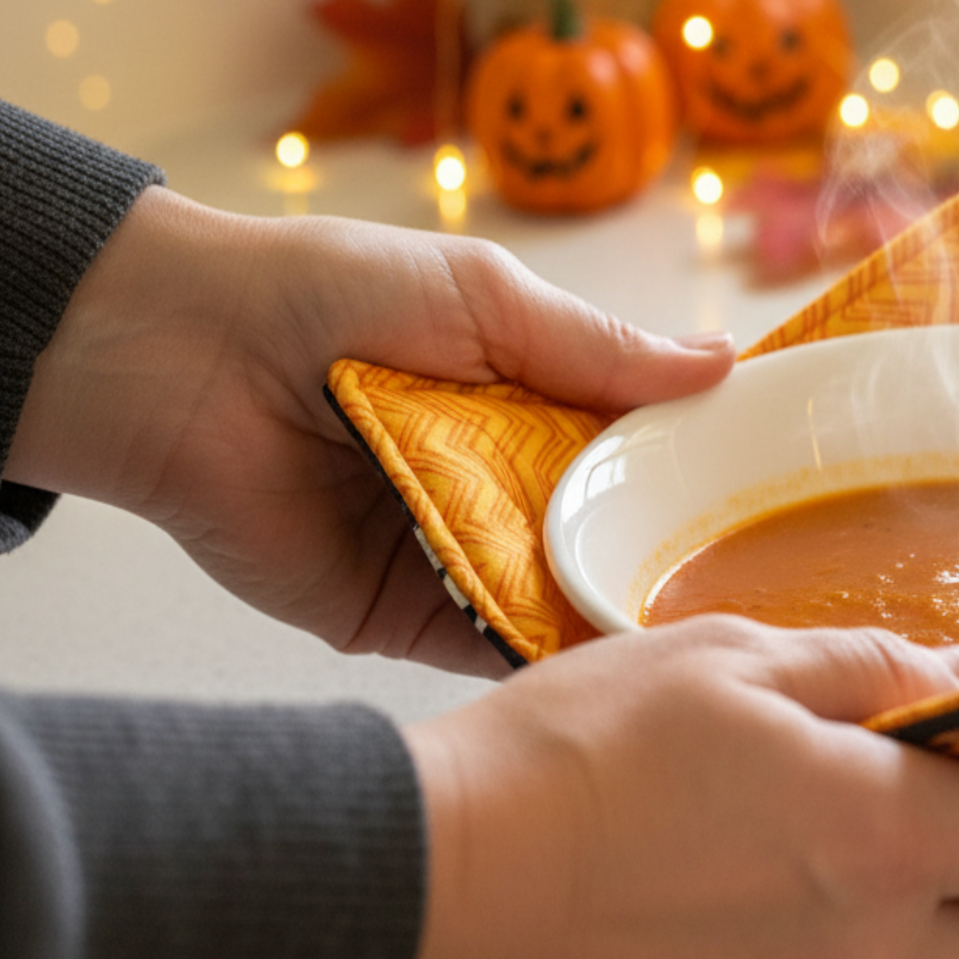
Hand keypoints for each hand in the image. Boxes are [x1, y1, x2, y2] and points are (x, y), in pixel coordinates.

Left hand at [6, 186, 733, 674]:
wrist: (178, 355)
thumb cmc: (327, 294)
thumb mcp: (487, 300)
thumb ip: (598, 349)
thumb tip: (721, 362)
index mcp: (525, 406)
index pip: (633, 454)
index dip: (695, 476)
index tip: (780, 500)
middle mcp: (500, 486)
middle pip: (606, 535)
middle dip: (668, 559)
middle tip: (768, 592)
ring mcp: (453, 554)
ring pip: (557, 596)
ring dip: (615, 609)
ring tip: (712, 641)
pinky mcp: (396, 614)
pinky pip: (484, 641)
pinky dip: (540, 653)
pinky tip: (612, 664)